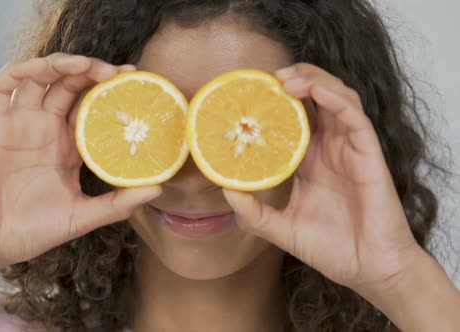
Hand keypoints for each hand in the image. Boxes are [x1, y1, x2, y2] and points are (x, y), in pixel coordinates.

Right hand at [0, 53, 160, 268]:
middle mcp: (46, 128)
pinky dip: (21, 70)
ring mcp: (20, 123)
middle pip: (71, 85)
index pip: (92, 106)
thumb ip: (117, 204)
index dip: (112, 91)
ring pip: (40, 77)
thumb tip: (159, 188)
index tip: (137, 82)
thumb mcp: (82, 216)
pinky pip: (3, 86)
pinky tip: (43, 69)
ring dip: (62, 64)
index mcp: (68, 145)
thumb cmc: (34, 231)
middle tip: (118, 73)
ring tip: (87, 66)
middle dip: (93, 72)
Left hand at [223, 63, 420, 291]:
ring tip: (286, 79)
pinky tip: (313, 90)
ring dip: (314, 80)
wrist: (367, 270)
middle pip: (316, 98)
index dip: (275, 101)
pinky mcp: (369, 154)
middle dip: (295, 79)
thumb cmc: (330, 248)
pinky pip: (354, 116)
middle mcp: (330, 148)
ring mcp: (350, 148)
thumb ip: (254, 214)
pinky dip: (334, 98)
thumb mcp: (281, 229)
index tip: (249, 92)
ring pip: (337, 97)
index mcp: (310, 160)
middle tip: (268, 77)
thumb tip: (225, 191)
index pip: (294, 118)